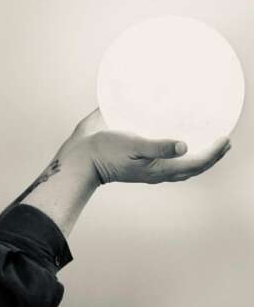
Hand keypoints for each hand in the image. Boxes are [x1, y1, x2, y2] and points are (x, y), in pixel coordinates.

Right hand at [57, 108, 231, 185]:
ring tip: (203, 140)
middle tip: (222, 142)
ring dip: (195, 155)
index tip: (226, 139)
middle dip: (210, 156)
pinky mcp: (136, 156)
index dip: (214, 153)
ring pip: (179, 165)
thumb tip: (184, 146)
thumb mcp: (133, 147)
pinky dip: (175, 150)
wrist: (80, 158)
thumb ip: (158, 147)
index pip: (196, 164)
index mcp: (159, 169)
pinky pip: (163, 156)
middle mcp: (157, 168)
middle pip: (192, 167)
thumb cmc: (105, 153)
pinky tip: (170, 137)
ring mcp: (146, 164)